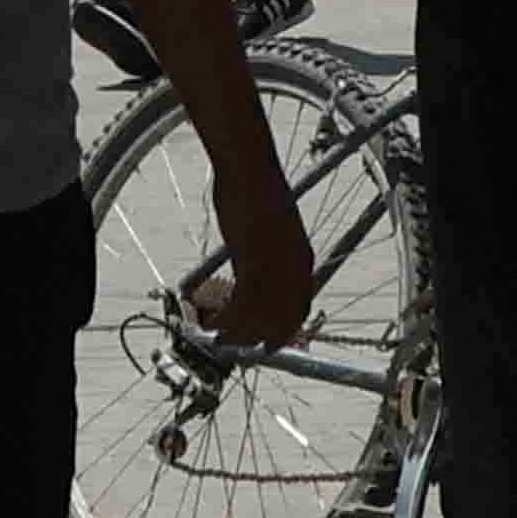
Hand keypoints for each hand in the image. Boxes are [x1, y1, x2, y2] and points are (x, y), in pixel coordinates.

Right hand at [193, 159, 313, 352]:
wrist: (248, 169)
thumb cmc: (254, 190)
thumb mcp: (266, 231)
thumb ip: (261, 256)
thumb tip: (246, 274)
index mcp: (303, 259)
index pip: (300, 307)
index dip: (284, 330)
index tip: (269, 343)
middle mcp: (296, 268)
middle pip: (282, 320)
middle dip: (261, 339)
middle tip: (239, 348)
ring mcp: (276, 268)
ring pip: (260, 318)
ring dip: (238, 334)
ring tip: (219, 339)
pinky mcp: (254, 263)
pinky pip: (241, 305)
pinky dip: (227, 320)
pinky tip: (213, 324)